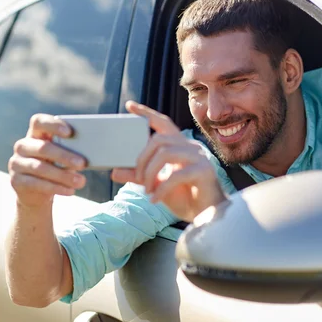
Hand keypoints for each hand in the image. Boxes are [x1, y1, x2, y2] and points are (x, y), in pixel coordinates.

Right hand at [9, 114, 86, 209]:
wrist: (37, 193)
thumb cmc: (55, 167)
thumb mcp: (62, 157)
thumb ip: (71, 151)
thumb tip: (90, 154)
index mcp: (36, 134)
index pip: (38, 121)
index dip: (53, 124)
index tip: (70, 132)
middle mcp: (23, 146)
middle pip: (43, 147)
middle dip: (64, 156)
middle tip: (83, 163)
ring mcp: (17, 163)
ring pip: (40, 167)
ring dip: (63, 175)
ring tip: (81, 181)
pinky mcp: (16, 181)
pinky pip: (37, 184)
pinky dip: (56, 187)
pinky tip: (70, 191)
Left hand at [111, 101, 225, 221]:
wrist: (206, 215)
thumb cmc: (184, 198)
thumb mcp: (156, 185)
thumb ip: (138, 176)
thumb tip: (114, 172)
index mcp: (180, 146)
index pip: (163, 123)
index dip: (146, 113)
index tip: (129, 105)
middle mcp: (191, 147)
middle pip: (160, 140)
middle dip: (142, 158)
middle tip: (138, 178)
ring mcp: (200, 158)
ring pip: (166, 153)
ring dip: (150, 172)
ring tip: (147, 190)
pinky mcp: (205, 171)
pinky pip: (177, 174)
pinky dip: (162, 188)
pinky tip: (155, 199)